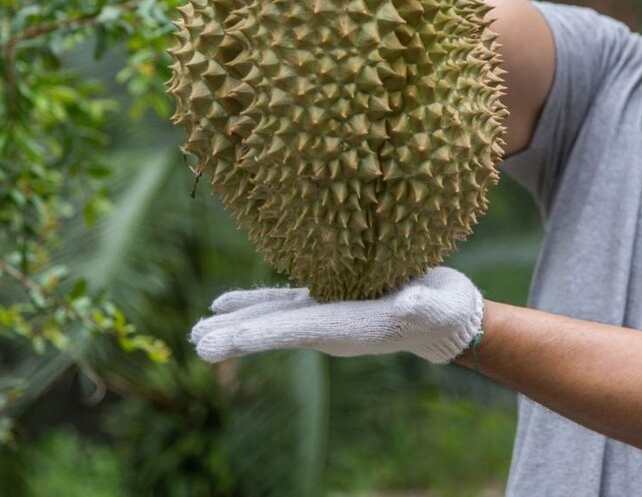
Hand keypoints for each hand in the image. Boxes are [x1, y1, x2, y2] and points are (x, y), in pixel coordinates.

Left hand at [190, 267, 481, 363]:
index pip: (298, 331)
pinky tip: (224, 303)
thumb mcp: (436, 305)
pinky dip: (254, 301)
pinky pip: (282, 301)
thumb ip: (422, 304)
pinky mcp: (328, 297)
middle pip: (275, 330)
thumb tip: (409, 303)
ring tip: (199, 330)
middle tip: (195, 344)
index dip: (260, 334)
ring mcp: (326, 313)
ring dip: (236, 321)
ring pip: (272, 317)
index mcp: (351, 326)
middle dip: (236, 336)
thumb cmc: (443, 311)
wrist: (446, 318)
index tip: (225, 341)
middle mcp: (330, 325)